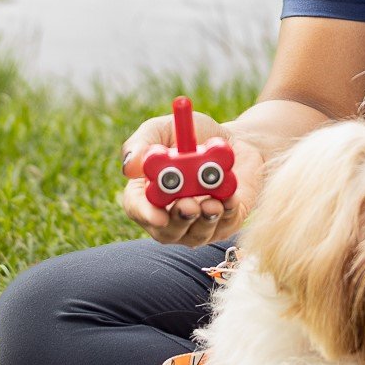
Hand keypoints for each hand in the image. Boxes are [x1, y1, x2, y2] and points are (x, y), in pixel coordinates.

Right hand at [119, 110, 264, 246]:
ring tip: (214, 202)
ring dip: (204, 220)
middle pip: (166, 232)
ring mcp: (196, 224)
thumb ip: (144, 142)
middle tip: (189, 205)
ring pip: (196, 235)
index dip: (145, 214)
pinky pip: (225, 226)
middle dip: (178, 221)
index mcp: (148, 191)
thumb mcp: (166, 129)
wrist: (234, 141)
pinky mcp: (224, 225)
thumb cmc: (194, 135)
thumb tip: (130, 166)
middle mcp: (169, 213)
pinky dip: (227, 213)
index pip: (137, 209)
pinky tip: (230, 197)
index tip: (158, 216)